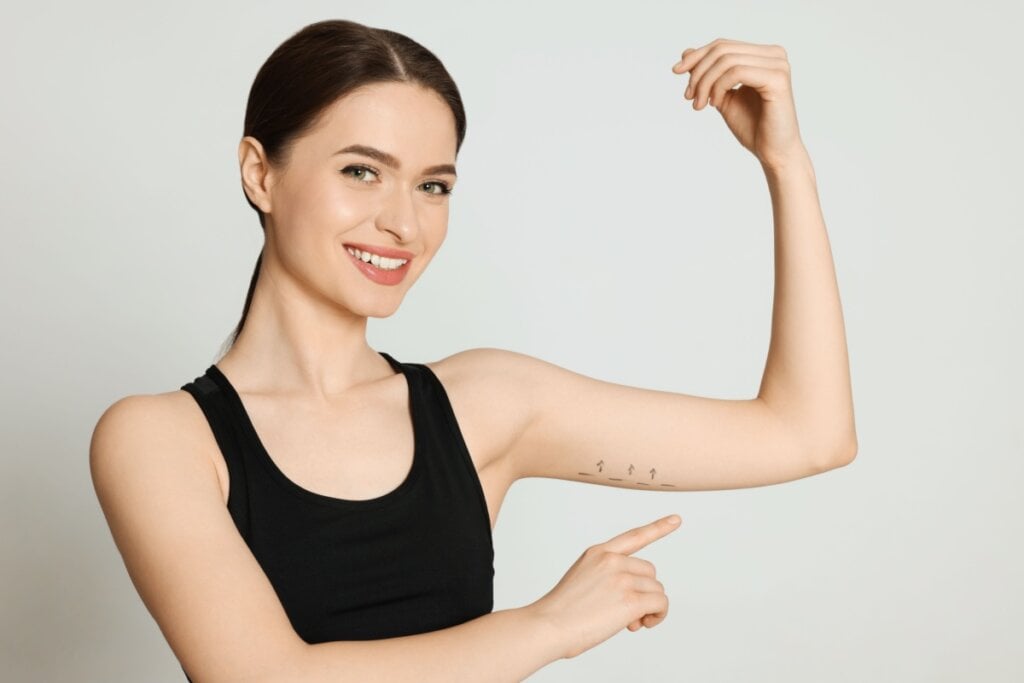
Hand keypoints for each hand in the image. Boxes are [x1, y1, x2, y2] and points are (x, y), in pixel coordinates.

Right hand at [528, 514, 682, 659]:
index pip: (634, 536)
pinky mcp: (631, 598)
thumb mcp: (582, 582)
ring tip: (629, 622)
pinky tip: (641, 624)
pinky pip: (660, 604)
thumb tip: (638, 604)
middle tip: (628, 614)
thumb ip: (608, 580)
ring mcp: (622, 578)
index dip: (658, 528)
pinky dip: (657, 616)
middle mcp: (612, 560)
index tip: (676, 519)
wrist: (548, 626)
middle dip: (644, 592)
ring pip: (656, 590)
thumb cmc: (560, 612)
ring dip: (649, 608)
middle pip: (650, 572)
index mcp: (598, 553)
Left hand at [671, 38, 804, 167]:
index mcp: (763, 55)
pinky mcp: (777, 79)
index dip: (696, 56)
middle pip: (722, 50)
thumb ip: (708, 74)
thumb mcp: (721, 95)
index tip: (676, 71)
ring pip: (727, 60)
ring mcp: (778, 65)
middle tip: (689, 97)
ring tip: (700, 104)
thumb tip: (686, 52)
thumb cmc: (752, 126)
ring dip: (705, 83)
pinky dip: (719, 87)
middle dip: (698, 73)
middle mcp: (774, 54)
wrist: (772, 152)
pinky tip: (715, 103)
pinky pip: (737, 72)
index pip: (722, 45)